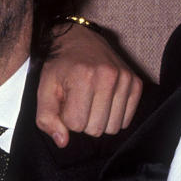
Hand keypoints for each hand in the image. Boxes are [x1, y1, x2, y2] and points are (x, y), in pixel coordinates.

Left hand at [36, 23, 141, 146]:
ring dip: (99, 120)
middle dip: (83, 121)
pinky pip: (127, 120)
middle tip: (79, 102)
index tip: (66, 103)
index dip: (67, 118)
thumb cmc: (60, 66)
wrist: (78, 38)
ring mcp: (125, 79)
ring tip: (91, 101)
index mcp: (83, 77)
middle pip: (96, 129)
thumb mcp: (44, 89)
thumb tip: (63, 142)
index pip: (76, 124)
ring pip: (113, 127)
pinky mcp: (136, 82)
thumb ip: (47, 118)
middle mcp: (108, 76)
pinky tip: (104, 101)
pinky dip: (114, 116)